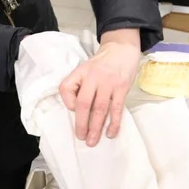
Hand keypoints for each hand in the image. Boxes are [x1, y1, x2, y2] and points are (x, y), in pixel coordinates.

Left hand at [59, 28, 140, 146]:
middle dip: (81, 124)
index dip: (68, 103)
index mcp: (81, 71)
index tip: (74, 111)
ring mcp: (109, 82)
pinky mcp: (122, 87)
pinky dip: (113, 123)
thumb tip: (77, 110)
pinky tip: (110, 133)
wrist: (122, 48)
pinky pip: (116, 109)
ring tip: (92, 141)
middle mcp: (93, 77)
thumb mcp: (86, 67)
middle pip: (83, 104)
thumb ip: (80, 84)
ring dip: (96, 128)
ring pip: (100, 109)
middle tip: (81, 137)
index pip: (66, 88)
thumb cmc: (102, 62)